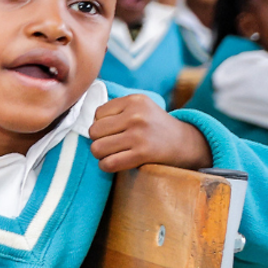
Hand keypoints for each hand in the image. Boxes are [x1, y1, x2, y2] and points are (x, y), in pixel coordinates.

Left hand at [89, 95, 212, 172]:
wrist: (186, 143)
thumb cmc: (155, 126)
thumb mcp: (140, 108)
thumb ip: (115, 110)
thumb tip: (81, 119)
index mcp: (134, 100)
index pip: (97, 114)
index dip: (101, 125)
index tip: (114, 130)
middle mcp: (136, 115)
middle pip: (94, 131)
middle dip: (99, 140)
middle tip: (112, 144)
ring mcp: (139, 134)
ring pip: (97, 148)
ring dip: (101, 155)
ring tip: (113, 153)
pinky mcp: (143, 153)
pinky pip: (109, 163)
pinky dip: (106, 166)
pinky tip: (115, 163)